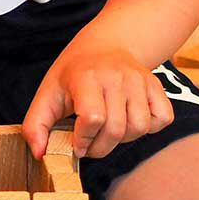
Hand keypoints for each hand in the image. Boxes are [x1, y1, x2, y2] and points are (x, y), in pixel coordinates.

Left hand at [22, 46, 173, 158]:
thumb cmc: (73, 74)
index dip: (84, 139)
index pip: (93, 118)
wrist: (105, 45)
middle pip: (116, 128)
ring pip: (140, 127)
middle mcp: (116, 76)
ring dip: (123, 140)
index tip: (77, 143)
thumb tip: (40, 154)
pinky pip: (162, 118)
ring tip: (108, 131)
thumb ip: (35, 125)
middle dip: (100, 147)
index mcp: (86, 77)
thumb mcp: (47, 94)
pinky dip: (149, 128)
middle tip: (90, 144)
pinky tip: (130, 121)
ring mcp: (139, 80)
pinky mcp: (156, 86)